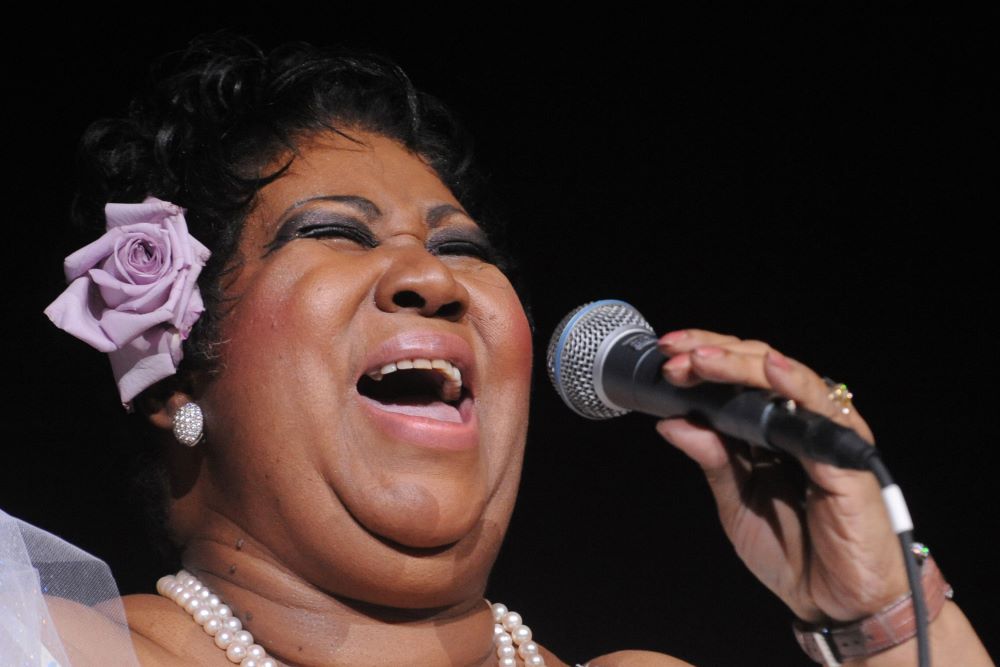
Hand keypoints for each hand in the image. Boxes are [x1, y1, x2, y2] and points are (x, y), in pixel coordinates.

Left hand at [654, 329, 905, 623]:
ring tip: (701, 359)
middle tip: (675, 357)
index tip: (665, 356)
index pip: (736, 378)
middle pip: (757, 367)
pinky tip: (770, 369)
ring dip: (739, 364)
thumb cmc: (796, 552)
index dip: (702, 361)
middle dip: (712, 355)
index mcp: (770, 431)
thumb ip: (712, 459)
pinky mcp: (847, 455)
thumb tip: (670, 422)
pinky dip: (795, 384)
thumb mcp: (736, 502)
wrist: (837, 604)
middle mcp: (798, 423)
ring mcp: (825, 434)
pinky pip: (823, 410)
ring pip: (784, 377)